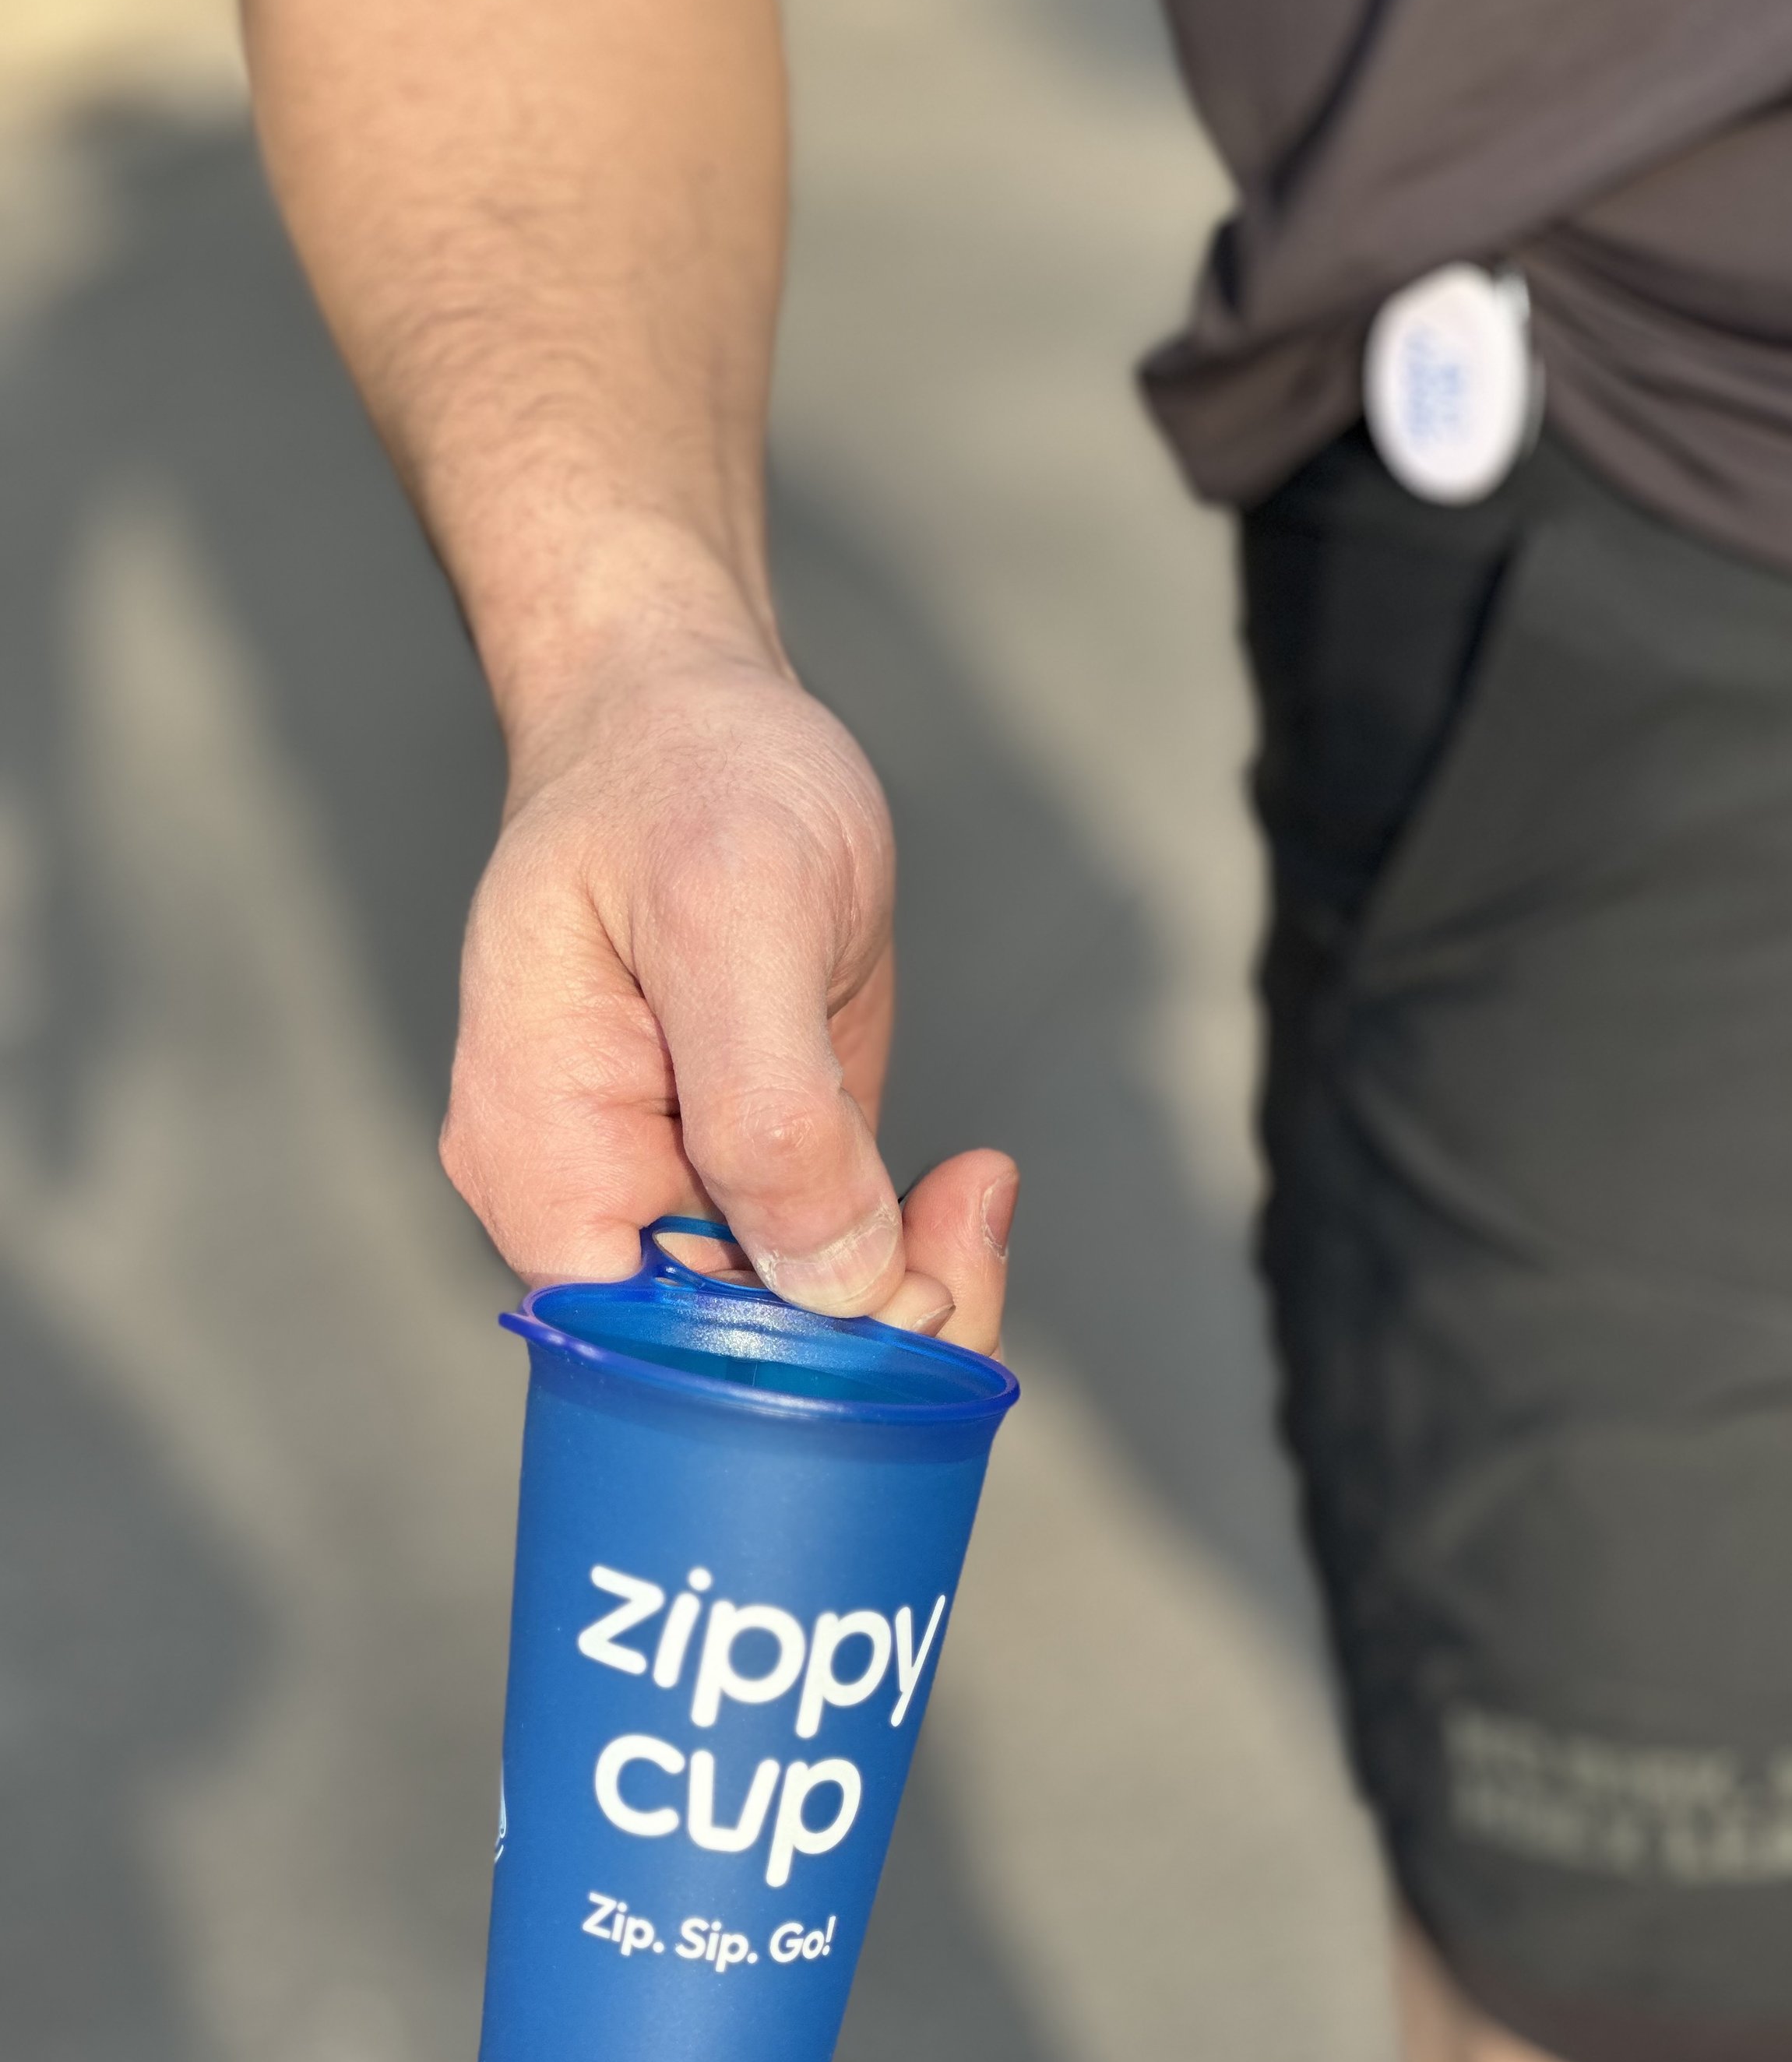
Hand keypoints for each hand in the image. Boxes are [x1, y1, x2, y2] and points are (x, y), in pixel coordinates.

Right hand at [440, 633, 1015, 1354]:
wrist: (697, 707)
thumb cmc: (683, 780)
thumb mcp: (732, 917)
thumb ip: (768, 1109)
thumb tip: (830, 1279)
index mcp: (544, 1158)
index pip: (650, 1345)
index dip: (785, 1354)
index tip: (899, 1280)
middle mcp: (599, 1195)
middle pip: (730, 1354)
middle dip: (868, 1324)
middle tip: (965, 1224)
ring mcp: (680, 1184)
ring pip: (800, 1319)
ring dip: (910, 1287)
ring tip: (977, 1192)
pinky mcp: (760, 1165)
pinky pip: (835, 1263)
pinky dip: (913, 1248)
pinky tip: (971, 1186)